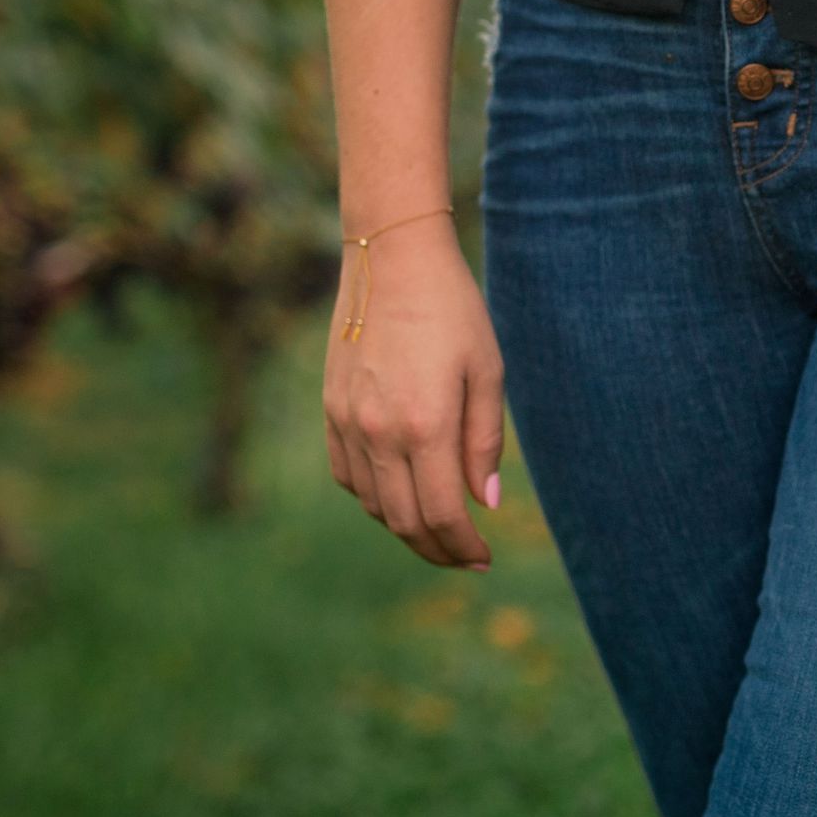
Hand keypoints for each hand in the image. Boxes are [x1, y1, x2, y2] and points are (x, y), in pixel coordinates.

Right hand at [321, 218, 505, 568]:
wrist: (391, 258)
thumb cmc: (453, 310)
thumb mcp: (486, 372)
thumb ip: (484, 443)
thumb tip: (484, 503)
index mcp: (424, 425)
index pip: (441, 513)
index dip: (463, 546)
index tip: (483, 558)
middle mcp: (378, 432)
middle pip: (404, 520)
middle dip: (437, 549)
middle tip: (465, 557)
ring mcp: (347, 422)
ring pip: (373, 503)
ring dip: (406, 527)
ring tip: (439, 529)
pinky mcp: (330, 409)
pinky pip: (347, 475)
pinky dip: (373, 498)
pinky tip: (400, 495)